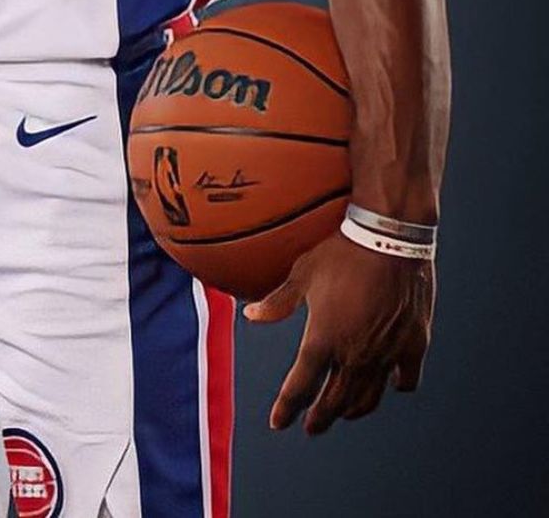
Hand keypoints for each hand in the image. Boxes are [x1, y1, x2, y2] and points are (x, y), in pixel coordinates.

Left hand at [242, 231, 433, 433]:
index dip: (286, 408)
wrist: (390, 237)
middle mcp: (354, 355)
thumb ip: (278, 301)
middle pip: (334, 401)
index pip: (299, 388)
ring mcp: (386, 353)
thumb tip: (251, 314)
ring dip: (352, 409)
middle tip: (311, 426)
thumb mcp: (303, 273)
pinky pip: (405, 379)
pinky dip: (395, 385)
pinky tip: (390, 384)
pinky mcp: (413, 345)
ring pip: (368, 397)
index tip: (279, 422)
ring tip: (345, 413)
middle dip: (319, 417)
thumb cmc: (342, 251)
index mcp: (323, 340)